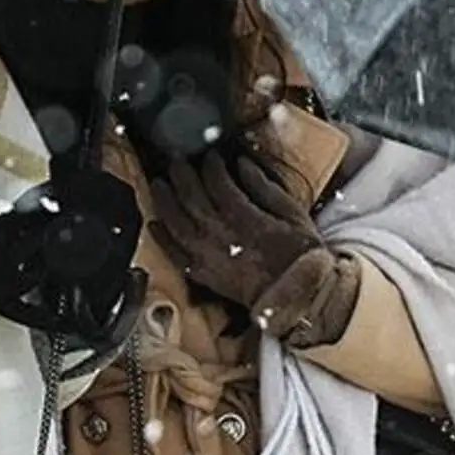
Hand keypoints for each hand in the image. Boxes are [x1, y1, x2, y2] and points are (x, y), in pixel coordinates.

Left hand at [149, 151, 322, 308]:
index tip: (209, 156)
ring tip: (158, 184)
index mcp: (246, 219)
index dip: (211, 166)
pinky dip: (162, 238)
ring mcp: (209, 257)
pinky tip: (154, 224)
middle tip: (177, 160)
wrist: (297, 298)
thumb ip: (266, 188)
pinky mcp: (204, 275)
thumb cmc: (300, 257)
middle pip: (192, 199)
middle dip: (182, 176)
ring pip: (177, 223)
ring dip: (165, 201)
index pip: (218, 184)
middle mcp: (222, 237)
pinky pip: (175, 254)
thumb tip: (243, 164)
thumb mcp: (294, 215)